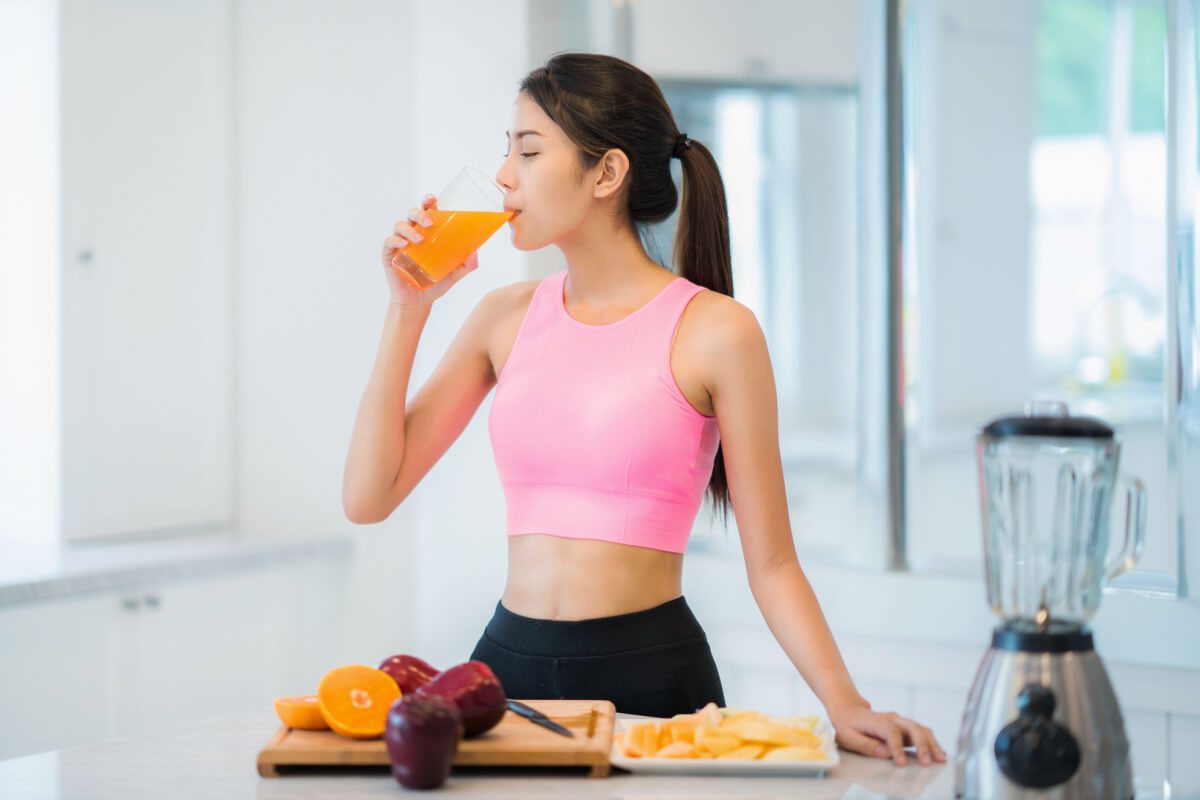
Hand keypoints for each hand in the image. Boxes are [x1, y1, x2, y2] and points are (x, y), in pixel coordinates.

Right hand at [382, 194, 478, 307]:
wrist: (418, 302)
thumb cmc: (435, 284)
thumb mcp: (453, 275)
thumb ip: (465, 266)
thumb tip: (475, 253)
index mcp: (427, 233)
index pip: (427, 212)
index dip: (428, 202)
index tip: (433, 199)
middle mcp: (412, 234)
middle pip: (412, 214)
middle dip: (420, 213)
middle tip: (430, 224)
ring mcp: (399, 243)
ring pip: (400, 226)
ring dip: (409, 229)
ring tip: (420, 239)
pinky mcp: (389, 255)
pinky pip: (389, 242)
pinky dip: (395, 240)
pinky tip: (404, 244)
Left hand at [828, 701, 946, 766]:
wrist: (850, 711)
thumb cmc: (847, 726)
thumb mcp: (847, 736)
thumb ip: (865, 745)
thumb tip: (884, 752)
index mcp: (876, 720)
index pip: (891, 732)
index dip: (897, 747)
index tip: (900, 763)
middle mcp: (891, 719)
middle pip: (911, 727)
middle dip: (921, 745)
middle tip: (926, 762)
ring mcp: (900, 722)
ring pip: (920, 729)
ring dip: (931, 744)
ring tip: (939, 760)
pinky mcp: (905, 728)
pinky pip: (922, 733)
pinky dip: (932, 742)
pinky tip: (939, 754)